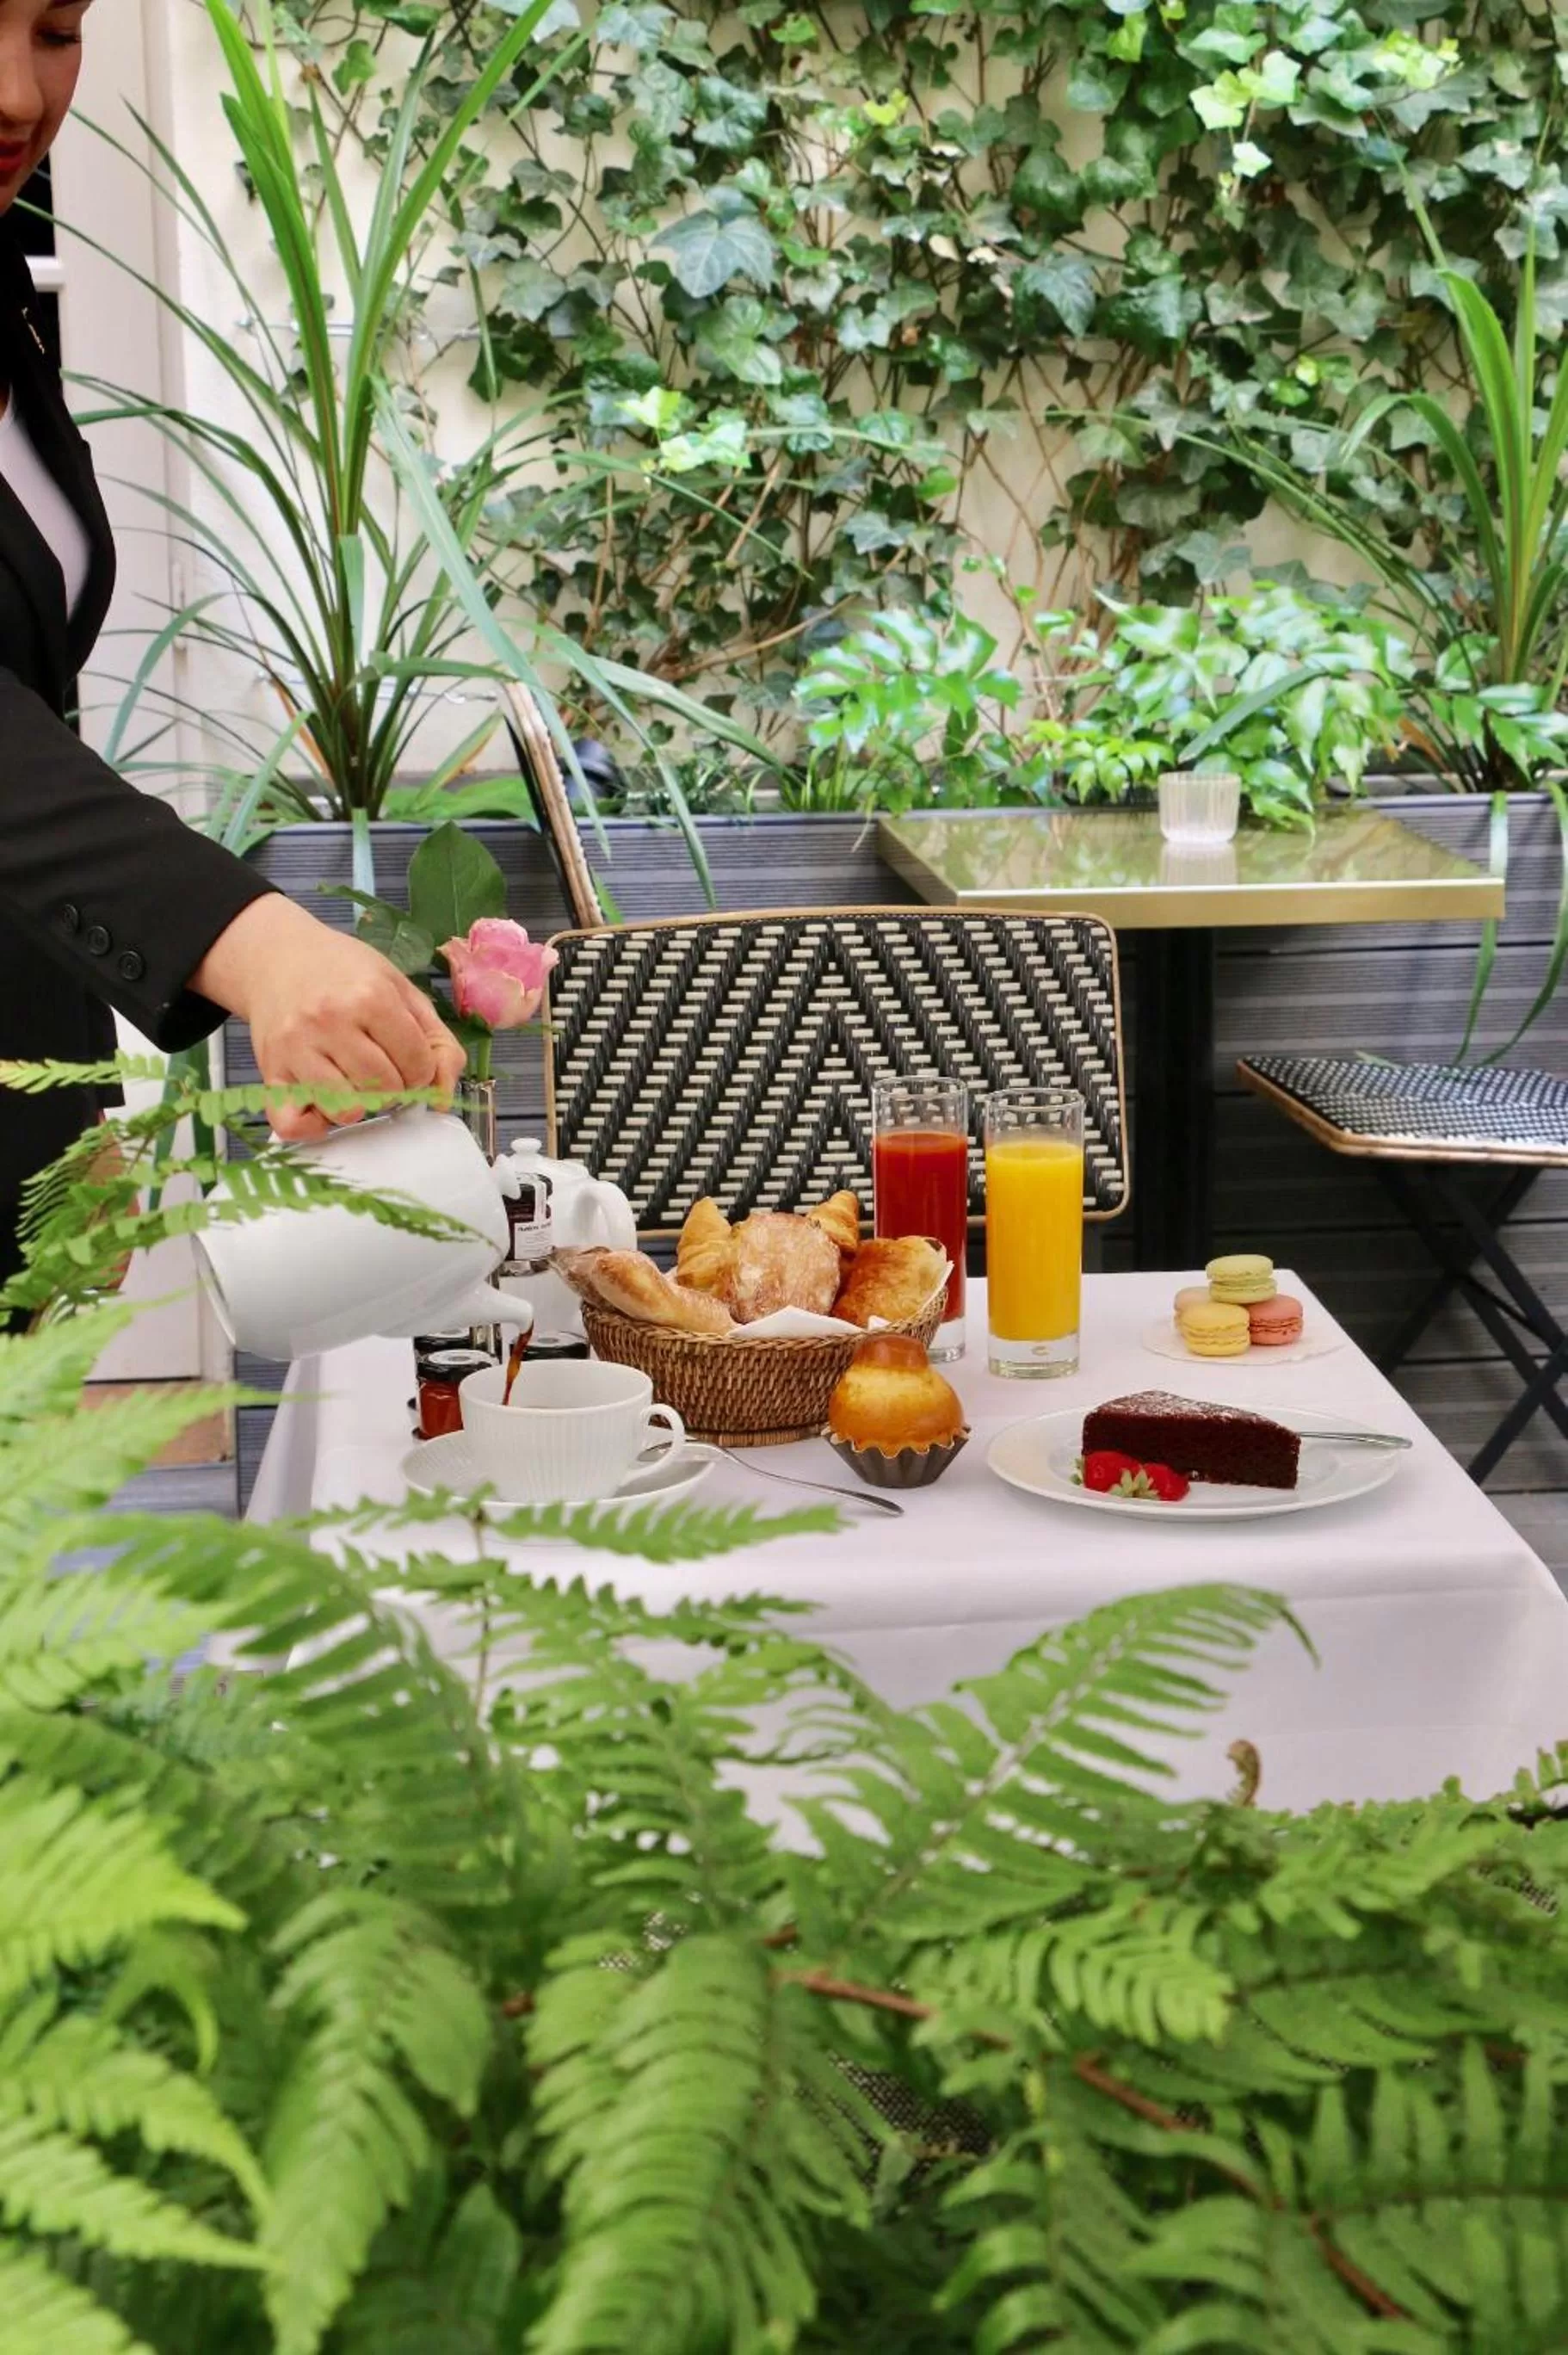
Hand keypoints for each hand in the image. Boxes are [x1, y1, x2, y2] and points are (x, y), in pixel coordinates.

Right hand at [192, 896, 466, 1141]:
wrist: (279, 957)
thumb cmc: (345, 975)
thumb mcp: (402, 992)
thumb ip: (437, 1043)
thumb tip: (442, 1101)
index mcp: (370, 997)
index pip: (418, 1065)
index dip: (421, 1070)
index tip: (406, 1058)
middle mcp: (330, 1021)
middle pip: (385, 1090)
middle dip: (393, 1088)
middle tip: (380, 1068)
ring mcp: (296, 1047)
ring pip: (346, 1110)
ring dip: (359, 1105)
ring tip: (353, 1080)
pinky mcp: (270, 1070)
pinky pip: (294, 1124)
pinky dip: (314, 1126)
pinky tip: (323, 1104)